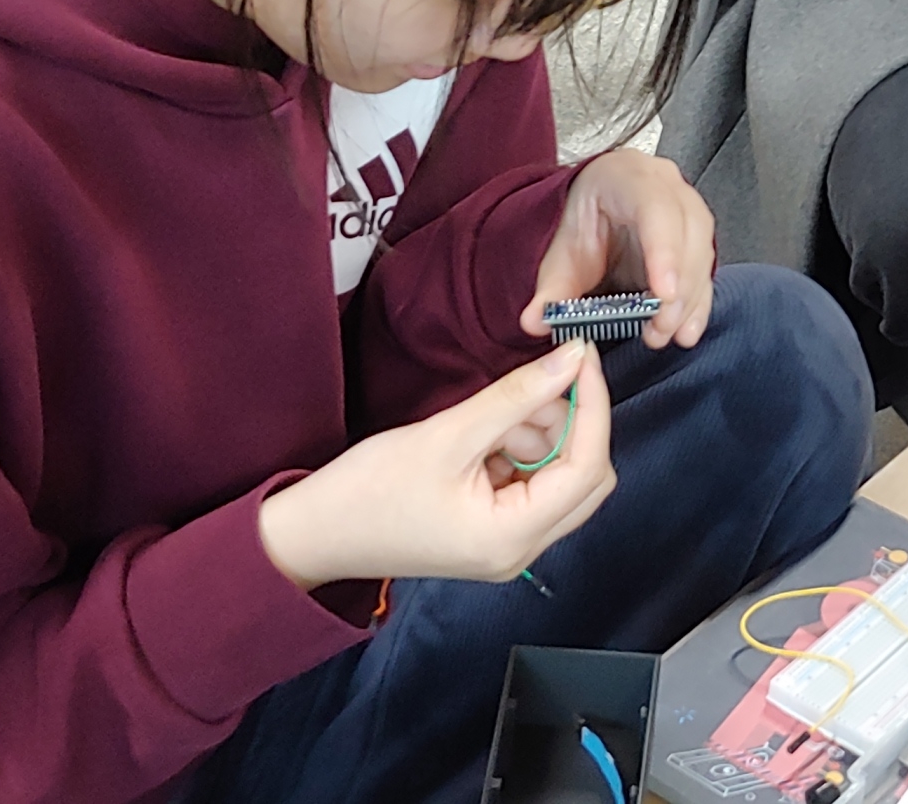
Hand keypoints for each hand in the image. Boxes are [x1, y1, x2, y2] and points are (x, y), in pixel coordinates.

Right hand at [257, 344, 614, 588]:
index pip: (589, 469)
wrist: (314, 533)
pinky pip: (530, 481)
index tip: (584, 359)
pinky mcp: (493, 529)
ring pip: (559, 475)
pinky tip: (483, 435)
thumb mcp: (447, 434)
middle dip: (568, 423)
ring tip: (492, 415)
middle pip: (585, 478)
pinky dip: (519, 448)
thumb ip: (515, 396)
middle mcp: (521, 550)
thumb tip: (572, 359)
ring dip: (539, 433)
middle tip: (536, 385)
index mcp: (512, 538)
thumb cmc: (367, 493)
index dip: (593, 408)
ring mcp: (508, 544)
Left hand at [529, 149, 715, 349]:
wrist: (598, 205)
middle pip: (688, 232)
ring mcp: (688, 209)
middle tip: (660, 326)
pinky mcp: (698, 238)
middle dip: (679, 286)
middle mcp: (668, 187)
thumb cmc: (584, 220)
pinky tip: (687, 331)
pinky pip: (706, 270)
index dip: (665, 250)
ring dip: (690, 299)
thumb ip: (550, 288)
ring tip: (667, 333)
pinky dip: (699, 303)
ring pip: (702, 251)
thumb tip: (535, 321)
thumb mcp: (561, 251)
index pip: (656, 207)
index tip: (663, 294)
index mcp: (629, 177)